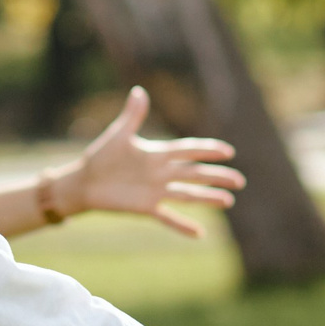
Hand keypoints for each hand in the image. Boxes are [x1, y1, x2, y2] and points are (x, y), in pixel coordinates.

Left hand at [49, 86, 244, 236]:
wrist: (84, 182)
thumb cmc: (101, 156)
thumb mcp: (118, 134)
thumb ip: (132, 115)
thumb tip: (139, 91)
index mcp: (158, 154)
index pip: (188, 151)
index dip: (207, 150)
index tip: (228, 151)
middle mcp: (162, 173)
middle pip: (195, 174)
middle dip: (217, 176)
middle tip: (240, 180)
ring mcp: (156, 192)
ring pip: (187, 194)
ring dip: (207, 198)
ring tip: (229, 201)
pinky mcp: (146, 208)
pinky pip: (167, 218)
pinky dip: (182, 226)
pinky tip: (199, 234)